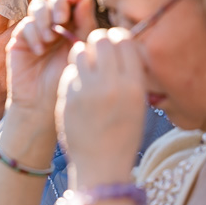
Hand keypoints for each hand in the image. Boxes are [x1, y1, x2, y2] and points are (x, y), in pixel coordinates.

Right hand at [6, 0, 96, 118]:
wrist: (44, 103)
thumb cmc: (67, 78)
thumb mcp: (81, 50)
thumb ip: (85, 25)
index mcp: (75, 23)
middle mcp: (55, 22)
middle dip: (59, 4)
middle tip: (62, 20)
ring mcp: (37, 29)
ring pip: (38, 5)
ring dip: (44, 19)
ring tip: (50, 39)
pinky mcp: (20, 38)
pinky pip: (25, 24)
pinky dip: (33, 35)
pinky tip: (39, 51)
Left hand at [56, 28, 145, 185]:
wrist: (101, 166)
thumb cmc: (123, 134)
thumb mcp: (138, 104)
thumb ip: (132, 74)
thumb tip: (122, 44)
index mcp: (133, 86)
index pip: (125, 40)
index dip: (119, 37)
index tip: (116, 43)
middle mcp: (110, 85)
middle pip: (101, 39)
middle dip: (99, 41)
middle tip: (99, 51)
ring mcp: (86, 91)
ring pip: (80, 51)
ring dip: (84, 55)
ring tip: (88, 68)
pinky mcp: (67, 97)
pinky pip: (70, 71)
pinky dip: (74, 74)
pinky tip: (79, 86)